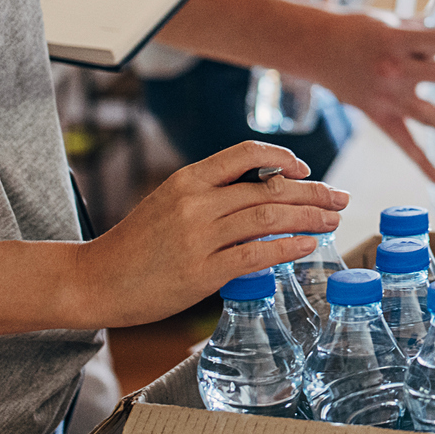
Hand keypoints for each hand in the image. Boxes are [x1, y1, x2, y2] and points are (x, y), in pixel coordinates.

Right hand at [69, 142, 347, 325]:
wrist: (95, 280)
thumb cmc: (136, 245)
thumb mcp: (169, 203)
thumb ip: (210, 196)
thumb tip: (264, 196)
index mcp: (187, 180)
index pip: (245, 153)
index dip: (282, 157)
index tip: (306, 169)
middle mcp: (195, 203)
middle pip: (267, 188)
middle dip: (312, 192)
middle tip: (340, 198)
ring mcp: (198, 238)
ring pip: (267, 218)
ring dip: (308, 217)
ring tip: (333, 221)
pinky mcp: (201, 272)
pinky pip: (255, 254)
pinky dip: (286, 247)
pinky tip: (307, 245)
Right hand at [321, 9, 434, 181]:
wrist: (315, 48)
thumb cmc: (356, 29)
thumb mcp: (390, 21)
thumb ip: (423, 31)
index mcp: (397, 40)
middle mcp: (393, 70)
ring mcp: (386, 97)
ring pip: (428, 116)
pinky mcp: (378, 115)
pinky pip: (402, 142)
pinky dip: (420, 162)